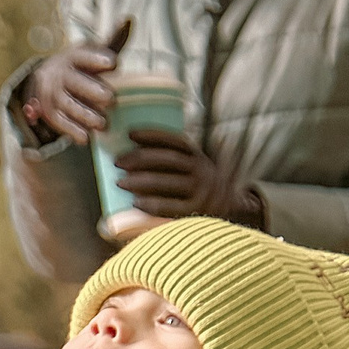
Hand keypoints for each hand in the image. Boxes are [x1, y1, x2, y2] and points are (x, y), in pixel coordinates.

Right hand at [21, 41, 120, 145]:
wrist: (43, 80)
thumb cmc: (81, 66)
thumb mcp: (94, 52)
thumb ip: (113, 40)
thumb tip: (128, 19)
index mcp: (73, 56)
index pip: (84, 55)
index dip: (98, 58)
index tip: (114, 62)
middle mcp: (59, 74)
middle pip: (76, 82)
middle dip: (92, 91)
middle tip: (111, 99)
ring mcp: (52, 94)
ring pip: (67, 105)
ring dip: (84, 115)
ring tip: (103, 125)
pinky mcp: (48, 113)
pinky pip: (59, 122)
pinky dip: (71, 131)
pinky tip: (85, 138)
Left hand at [115, 129, 265, 228]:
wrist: (231, 214)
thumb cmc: (199, 192)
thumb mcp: (194, 171)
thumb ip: (174, 164)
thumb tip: (133, 158)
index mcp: (199, 158)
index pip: (176, 141)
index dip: (153, 135)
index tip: (130, 134)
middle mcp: (203, 171)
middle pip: (169, 160)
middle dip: (140, 158)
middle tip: (118, 161)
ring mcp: (202, 192)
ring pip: (168, 182)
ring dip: (141, 181)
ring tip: (120, 182)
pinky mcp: (198, 212)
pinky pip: (172, 207)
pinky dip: (152, 204)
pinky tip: (135, 203)